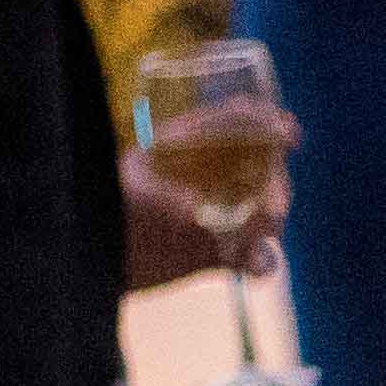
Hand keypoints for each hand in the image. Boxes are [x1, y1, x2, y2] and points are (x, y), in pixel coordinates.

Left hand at [119, 113, 295, 289]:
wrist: (98, 255)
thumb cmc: (107, 208)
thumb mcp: (130, 189)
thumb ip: (163, 198)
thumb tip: (195, 216)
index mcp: (192, 146)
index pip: (240, 120)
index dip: (267, 121)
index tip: (287, 133)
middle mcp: (213, 176)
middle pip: (265, 168)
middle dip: (275, 182)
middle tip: (271, 204)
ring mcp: (222, 214)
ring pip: (268, 213)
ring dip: (269, 224)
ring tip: (255, 237)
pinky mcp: (222, 253)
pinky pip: (257, 256)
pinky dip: (260, 261)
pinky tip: (252, 264)